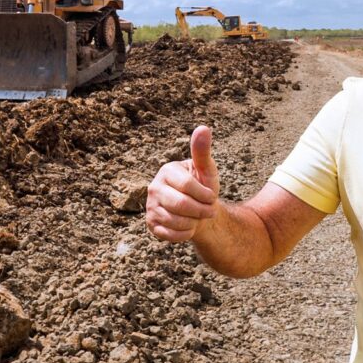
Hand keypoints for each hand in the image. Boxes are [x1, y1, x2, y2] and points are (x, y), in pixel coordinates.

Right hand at [146, 125, 220, 241]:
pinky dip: (186, 234)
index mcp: (167, 171)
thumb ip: (202, 151)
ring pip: (176, 221)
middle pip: (181, 204)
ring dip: (194, 222)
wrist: (199, 211)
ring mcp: (150, 206)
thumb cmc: (203, 187)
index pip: (187, 185)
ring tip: (197, 216)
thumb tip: (203, 128)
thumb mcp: (207, 169)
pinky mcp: (151, 224)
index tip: (212, 197)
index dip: (204, 194)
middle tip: (210, 210)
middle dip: (201, 210)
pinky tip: (189, 226)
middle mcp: (154, 187)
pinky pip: (171, 234)